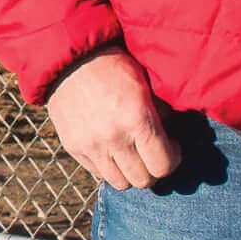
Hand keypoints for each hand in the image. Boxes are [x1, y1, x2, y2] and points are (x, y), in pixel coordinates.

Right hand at [47, 49, 180, 190]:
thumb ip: (162, 113)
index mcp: (137, 118)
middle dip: (153, 169)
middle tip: (152, 152)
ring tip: (132, 154)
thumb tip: (171, 135)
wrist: (68, 57)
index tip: (171, 146)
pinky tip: (112, 148)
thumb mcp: (146, 83)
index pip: (163, 165)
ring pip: (120, 183)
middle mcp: (113, 136)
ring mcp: (90, 144)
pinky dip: (108, 166)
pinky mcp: (72, 146)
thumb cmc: (113, 65)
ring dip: (130, 172)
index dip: (173, 159)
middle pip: (143, 180)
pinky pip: (98, 172)